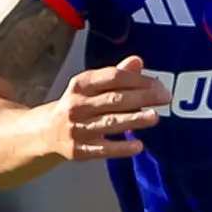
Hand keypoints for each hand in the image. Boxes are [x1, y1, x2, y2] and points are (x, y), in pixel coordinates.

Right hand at [43, 58, 166, 161]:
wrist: (46, 132)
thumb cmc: (78, 105)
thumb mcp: (91, 87)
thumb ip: (116, 75)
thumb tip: (138, 61)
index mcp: (80, 84)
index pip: (112, 77)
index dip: (137, 79)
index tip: (158, 84)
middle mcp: (77, 105)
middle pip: (114, 99)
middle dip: (142, 97)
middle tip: (165, 98)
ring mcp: (77, 128)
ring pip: (110, 123)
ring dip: (134, 120)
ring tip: (154, 117)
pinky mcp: (79, 150)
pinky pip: (104, 150)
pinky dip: (121, 148)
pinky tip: (139, 145)